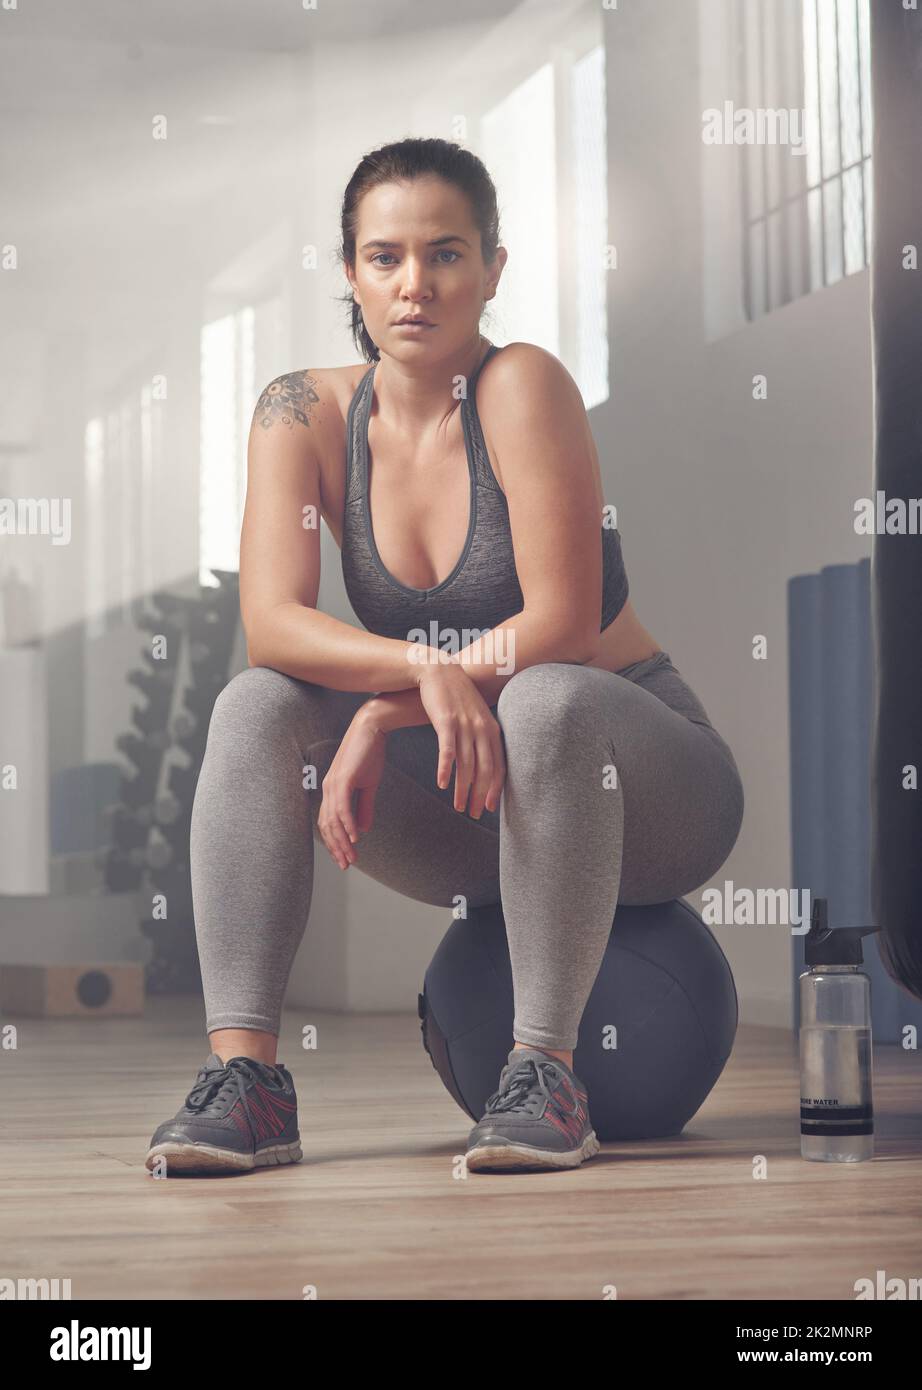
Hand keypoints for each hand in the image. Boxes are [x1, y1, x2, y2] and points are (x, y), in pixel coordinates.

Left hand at [317, 711, 386, 869]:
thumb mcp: (369, 785)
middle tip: (346, 864)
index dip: (335, 842)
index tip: (345, 858)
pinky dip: (348, 825)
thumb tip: (363, 828)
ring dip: (342, 841)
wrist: (372, 728)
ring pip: (334, 821)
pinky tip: (355, 838)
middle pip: (327, 826)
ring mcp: (333, 784)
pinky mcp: (343, 779)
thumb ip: (364, 807)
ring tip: (351, 857)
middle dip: (337, 848)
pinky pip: (343, 809)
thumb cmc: (370, 753)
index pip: (328, 823)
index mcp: (332, 790)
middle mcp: (328, 789)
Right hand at [414, 658, 505, 816]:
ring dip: (462, 789)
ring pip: (466, 765)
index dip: (494, 789)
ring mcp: (464, 725)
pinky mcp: (446, 721)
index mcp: (491, 729)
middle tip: (473, 813)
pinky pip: (447, 751)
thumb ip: (481, 735)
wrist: (438, 669)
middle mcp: (481, 728)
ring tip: (458, 807)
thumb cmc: (456, 696)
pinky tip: (442, 784)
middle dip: (480, 795)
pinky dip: (445, 769)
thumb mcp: (476, 714)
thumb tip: (483, 760)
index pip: (498, 765)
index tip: (489, 808)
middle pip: (484, 770)